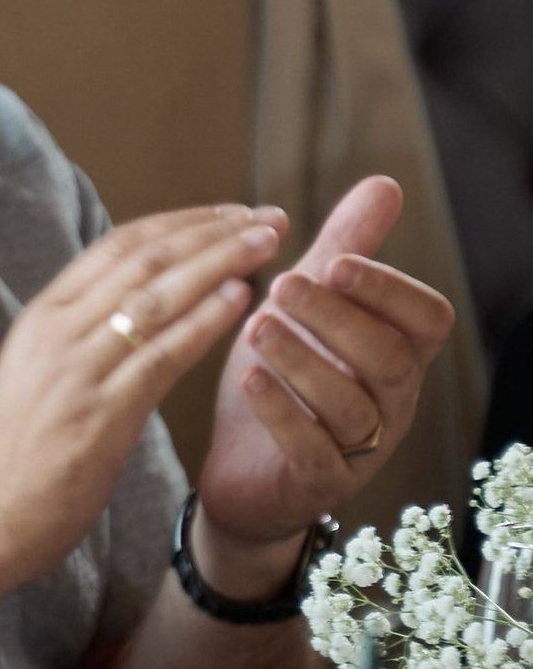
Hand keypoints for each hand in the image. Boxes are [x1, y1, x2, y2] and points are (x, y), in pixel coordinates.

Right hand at [0, 205, 284, 602]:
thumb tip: (131, 319)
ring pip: (159, 295)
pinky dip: (205, 321)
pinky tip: (242, 300)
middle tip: (268, 216)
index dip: (182, 223)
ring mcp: (76, 371)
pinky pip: (162, 355)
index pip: (119, 246)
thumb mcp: (37, 379)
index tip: (230, 213)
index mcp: (41, 317)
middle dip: (214, 231)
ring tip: (269, 242)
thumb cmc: (8, 462)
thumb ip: (79, 343)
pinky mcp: (99, 415)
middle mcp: (57, 331)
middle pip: (146, 259)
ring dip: (221, 262)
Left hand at [194, 175, 456, 576]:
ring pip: (351, 406)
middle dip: (338, 318)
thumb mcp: (308, 312)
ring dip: (303, 361)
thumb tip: (385, 184)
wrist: (240, 474)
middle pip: (391, 359)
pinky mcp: (318, 484)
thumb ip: (344, 253)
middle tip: (283, 284)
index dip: (389, 289)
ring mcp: (360, 450)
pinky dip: (282, 413)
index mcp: (398, 355)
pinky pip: (314, 452)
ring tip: (256, 326)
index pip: (428, 319)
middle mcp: (391, 403)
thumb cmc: (283, 381)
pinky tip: (249, 379)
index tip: (337, 261)